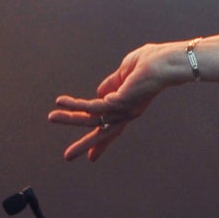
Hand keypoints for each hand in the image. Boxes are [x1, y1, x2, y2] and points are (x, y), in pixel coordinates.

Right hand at [48, 42, 182, 160]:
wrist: (167, 60)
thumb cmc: (153, 61)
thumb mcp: (126, 73)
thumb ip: (112, 84)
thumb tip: (99, 92)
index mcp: (130, 106)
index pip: (114, 128)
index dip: (102, 142)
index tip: (92, 157)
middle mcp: (128, 111)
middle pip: (104, 132)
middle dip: (85, 145)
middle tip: (68, 157)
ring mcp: (125, 108)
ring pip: (92, 120)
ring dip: (69, 118)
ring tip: (51, 117)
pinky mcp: (119, 102)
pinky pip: (91, 106)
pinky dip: (75, 105)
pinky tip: (60, 102)